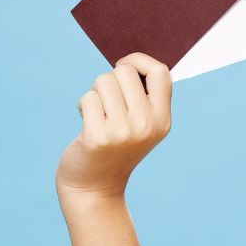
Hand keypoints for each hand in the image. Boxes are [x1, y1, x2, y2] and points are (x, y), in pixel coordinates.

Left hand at [55, 52, 172, 199]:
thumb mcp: (141, 125)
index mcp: (162, 120)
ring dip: (95, 94)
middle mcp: (147, 125)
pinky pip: (88, 98)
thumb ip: (143, 96)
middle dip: (110, 80)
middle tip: (108, 102)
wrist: (95, 187)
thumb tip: (131, 58)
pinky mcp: (98, 137)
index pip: (160, 72)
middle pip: (125, 71)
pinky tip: (86, 126)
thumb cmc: (115, 147)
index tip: (124, 67)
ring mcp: (123, 132)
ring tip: (98, 115)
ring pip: (103, 81)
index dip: (139, 61)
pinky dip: (83, 106)